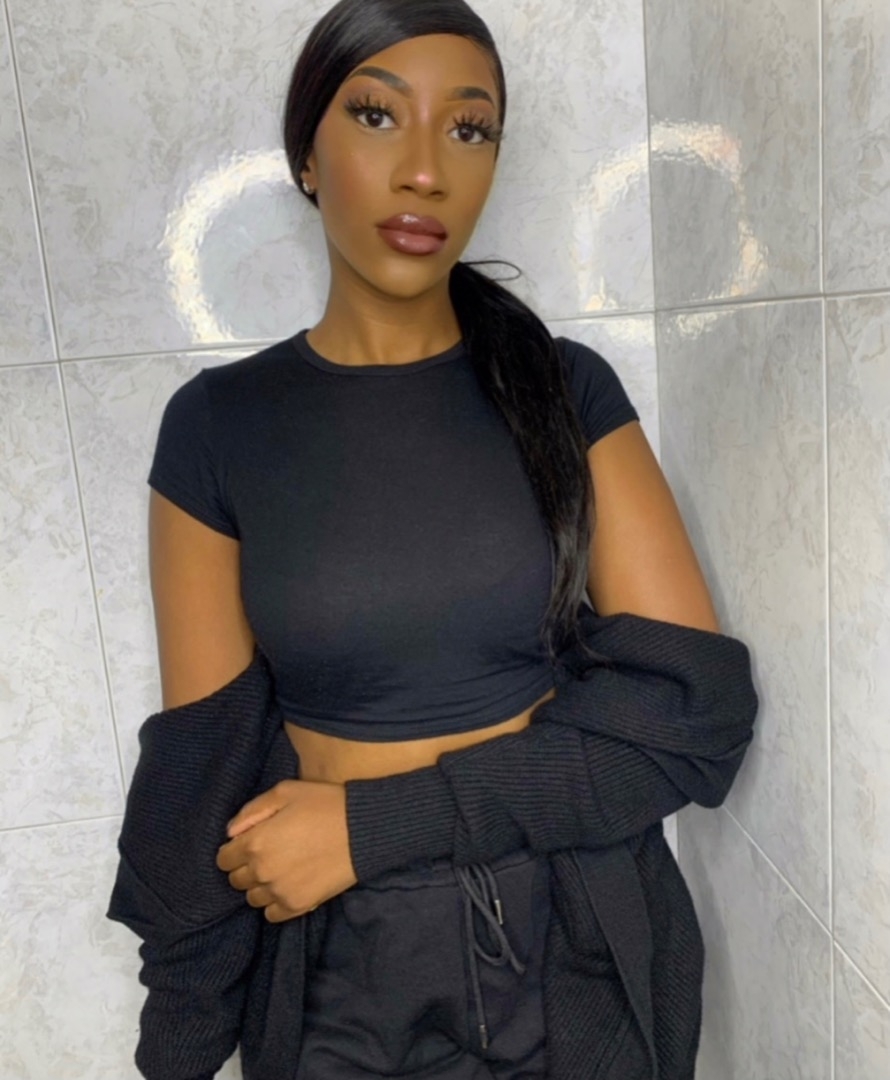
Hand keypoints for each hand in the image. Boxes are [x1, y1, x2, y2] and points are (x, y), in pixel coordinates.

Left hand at [216, 780, 356, 921]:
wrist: (363, 830)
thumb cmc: (324, 804)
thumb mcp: (285, 791)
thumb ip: (252, 811)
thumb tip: (231, 833)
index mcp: (255, 843)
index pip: (223, 859)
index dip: (234, 850)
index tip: (250, 843)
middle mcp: (262, 872)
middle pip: (236, 880)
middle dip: (246, 867)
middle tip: (268, 853)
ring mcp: (280, 892)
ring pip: (253, 898)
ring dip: (261, 885)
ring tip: (281, 869)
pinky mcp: (298, 906)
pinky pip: (272, 914)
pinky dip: (276, 903)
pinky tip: (289, 885)